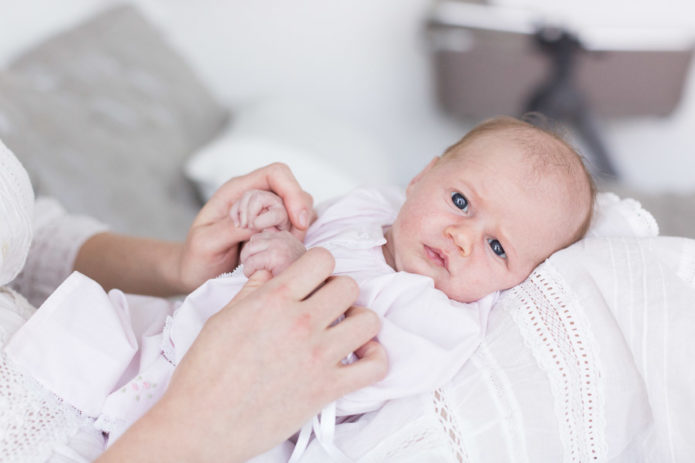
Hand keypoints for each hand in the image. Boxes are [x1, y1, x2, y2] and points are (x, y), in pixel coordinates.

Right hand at [98, 248, 386, 462]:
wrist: (200, 424)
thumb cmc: (203, 372)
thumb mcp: (222, 318)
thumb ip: (252, 291)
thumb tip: (269, 273)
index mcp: (273, 299)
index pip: (322, 259)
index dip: (320, 266)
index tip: (312, 281)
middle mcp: (300, 322)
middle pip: (349, 286)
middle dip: (339, 291)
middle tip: (325, 306)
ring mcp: (317, 356)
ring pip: (369, 320)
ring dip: (360, 321)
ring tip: (343, 330)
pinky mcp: (327, 389)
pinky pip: (375, 367)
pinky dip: (374, 359)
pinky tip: (358, 357)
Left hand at [176, 163, 314, 292]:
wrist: (195, 273)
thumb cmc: (196, 257)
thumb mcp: (205, 243)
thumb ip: (229, 230)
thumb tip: (258, 225)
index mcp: (237, 191)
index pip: (275, 174)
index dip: (292, 191)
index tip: (297, 219)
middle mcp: (255, 198)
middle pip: (291, 192)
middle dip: (295, 216)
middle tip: (285, 240)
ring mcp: (266, 215)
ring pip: (297, 211)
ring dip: (296, 230)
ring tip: (282, 248)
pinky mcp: (273, 231)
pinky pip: (295, 228)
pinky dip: (296, 240)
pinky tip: (283, 253)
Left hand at [240, 229, 305, 276]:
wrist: (306, 292)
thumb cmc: (291, 279)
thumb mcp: (284, 258)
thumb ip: (271, 248)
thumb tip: (254, 240)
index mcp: (286, 236)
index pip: (259, 237)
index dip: (255, 252)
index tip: (261, 264)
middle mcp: (284, 238)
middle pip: (252, 241)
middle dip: (248, 257)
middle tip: (255, 271)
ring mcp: (280, 245)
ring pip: (248, 250)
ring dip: (248, 264)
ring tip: (257, 274)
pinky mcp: (275, 257)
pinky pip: (251, 262)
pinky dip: (249, 272)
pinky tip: (259, 278)